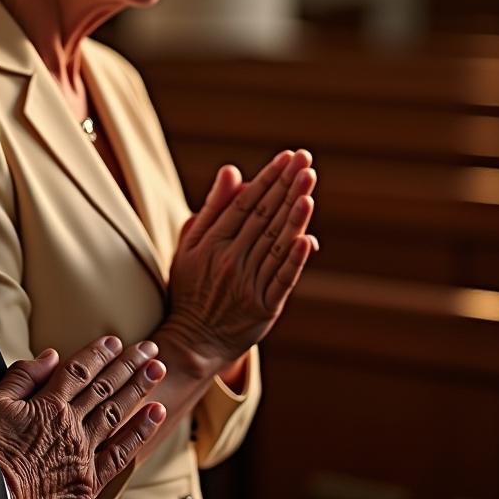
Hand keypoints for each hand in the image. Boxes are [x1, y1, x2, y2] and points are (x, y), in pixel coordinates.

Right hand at [0, 336, 167, 498]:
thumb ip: (22, 377)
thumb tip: (49, 356)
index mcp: (48, 405)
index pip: (80, 370)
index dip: (99, 353)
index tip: (114, 341)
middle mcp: (71, 425)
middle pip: (105, 387)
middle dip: (129, 364)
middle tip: (150, 348)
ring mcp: (83, 454)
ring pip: (117, 413)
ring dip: (139, 389)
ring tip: (157, 369)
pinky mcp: (88, 481)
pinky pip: (121, 453)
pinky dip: (140, 432)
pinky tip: (155, 414)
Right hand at [161, 150, 316, 378]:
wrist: (193, 341)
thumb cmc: (191, 289)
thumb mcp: (189, 246)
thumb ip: (213, 208)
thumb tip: (233, 171)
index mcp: (212, 243)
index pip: (245, 203)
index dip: (268, 179)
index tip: (287, 157)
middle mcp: (230, 260)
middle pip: (263, 217)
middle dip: (286, 186)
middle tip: (305, 160)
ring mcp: (248, 284)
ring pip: (275, 243)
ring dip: (294, 214)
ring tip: (309, 186)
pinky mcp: (265, 308)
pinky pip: (283, 279)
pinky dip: (295, 259)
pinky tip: (307, 238)